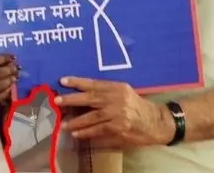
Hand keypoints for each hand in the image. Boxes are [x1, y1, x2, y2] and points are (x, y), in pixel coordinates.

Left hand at [56, 78, 172, 148]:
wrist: (156, 122)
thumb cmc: (138, 106)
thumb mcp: (125, 93)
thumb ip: (107, 93)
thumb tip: (83, 94)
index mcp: (118, 87)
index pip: (95, 83)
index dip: (78, 82)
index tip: (63, 80)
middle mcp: (117, 98)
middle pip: (91, 97)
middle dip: (72, 99)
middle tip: (57, 100)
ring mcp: (118, 113)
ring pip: (93, 116)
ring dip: (76, 120)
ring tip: (64, 122)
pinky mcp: (119, 127)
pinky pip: (99, 129)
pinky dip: (86, 131)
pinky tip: (77, 133)